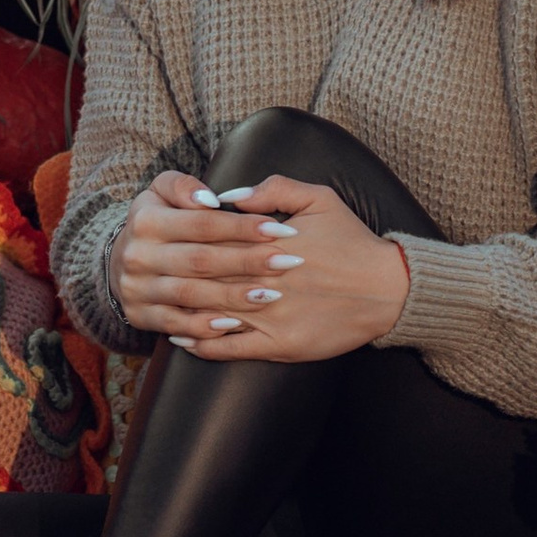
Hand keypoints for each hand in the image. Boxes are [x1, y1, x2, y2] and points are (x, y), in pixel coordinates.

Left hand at [107, 169, 409, 365]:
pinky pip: (230, 347)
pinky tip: (184, 337)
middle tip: (149, 272)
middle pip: (206, 277)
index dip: (187, 240)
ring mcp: (270, 315)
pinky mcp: (279, 344)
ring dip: (181, 310)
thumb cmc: (352, 241)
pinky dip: (203, 343)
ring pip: (212, 314)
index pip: (215, 242)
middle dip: (176, 275)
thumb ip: (274, 189)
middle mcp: (265, 280)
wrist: (386, 289)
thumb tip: (231, 196)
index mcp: (270, 243)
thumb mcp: (320, 198)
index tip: (167, 237)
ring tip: (156, 304)